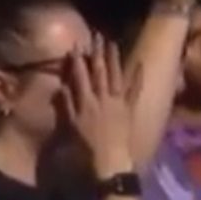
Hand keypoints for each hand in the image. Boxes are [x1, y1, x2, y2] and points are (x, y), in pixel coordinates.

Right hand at [57, 42, 133, 175]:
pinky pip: (135, 90)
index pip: (80, 76)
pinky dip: (137, 77)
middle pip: (99, 71)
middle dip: (97, 52)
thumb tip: (62, 87)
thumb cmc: (86, 149)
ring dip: (114, 58)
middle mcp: (103, 98)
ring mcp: (119, 103)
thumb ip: (67, 106)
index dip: (78, 60)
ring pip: (116, 76)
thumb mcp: (72, 128)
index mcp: (86, 103)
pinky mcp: (130, 109)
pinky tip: (138, 63)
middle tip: (96, 35)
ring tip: (112, 42)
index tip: (76, 45)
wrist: (111, 163)